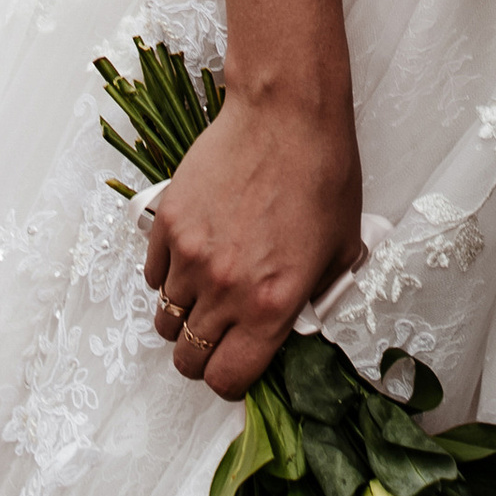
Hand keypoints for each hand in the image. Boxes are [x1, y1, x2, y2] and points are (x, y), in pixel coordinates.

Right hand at [145, 80, 363, 399]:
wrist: (287, 115)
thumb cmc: (323, 174)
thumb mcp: (341, 249)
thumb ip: (316, 297)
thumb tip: (295, 323)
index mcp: (271, 305)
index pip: (227, 379)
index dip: (229, 380)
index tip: (235, 365)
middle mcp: (225, 289)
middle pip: (188, 357)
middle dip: (202, 354)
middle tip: (218, 333)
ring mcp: (191, 256)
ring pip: (166, 319)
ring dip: (184, 315)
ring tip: (206, 292)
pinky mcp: (169, 223)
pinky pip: (154, 275)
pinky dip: (169, 276)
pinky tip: (193, 257)